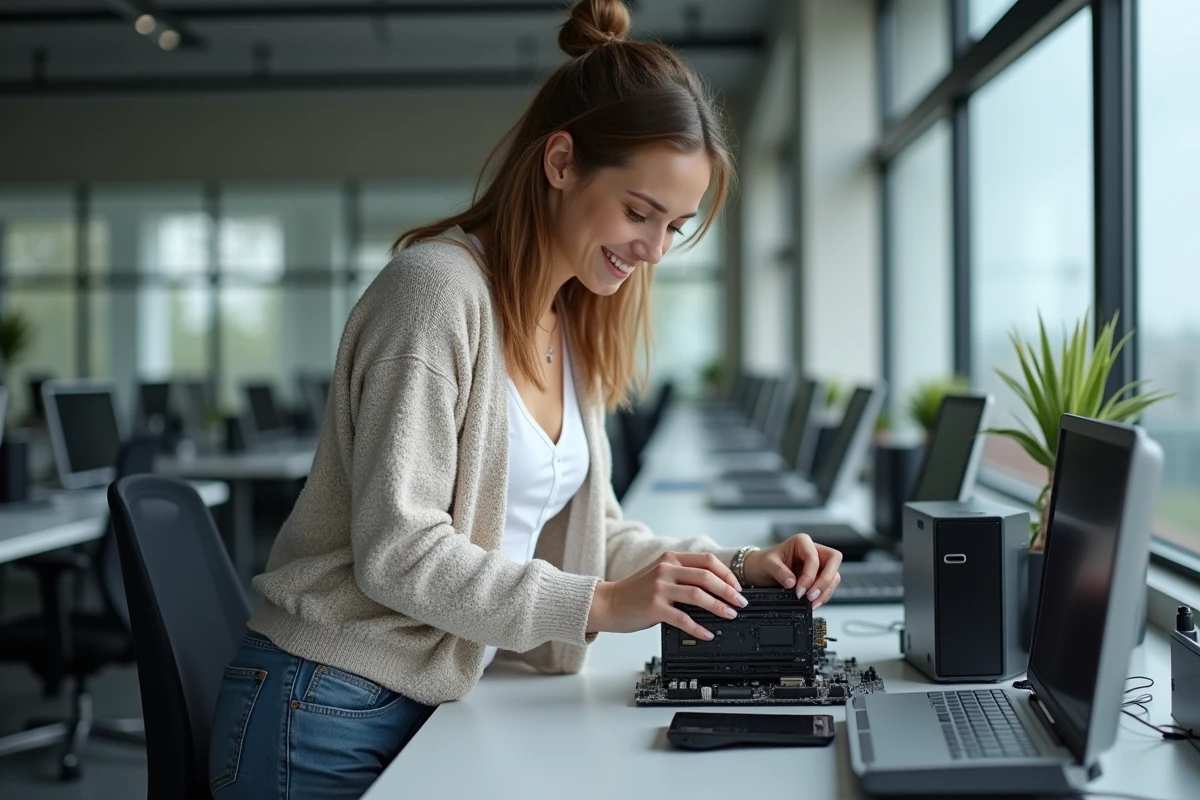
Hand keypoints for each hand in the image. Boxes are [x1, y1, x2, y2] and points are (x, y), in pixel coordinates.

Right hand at [586, 552, 747, 641]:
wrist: (608, 603)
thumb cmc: (635, 591)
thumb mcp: (659, 574)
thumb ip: (682, 575)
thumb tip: (715, 588)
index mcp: (670, 558)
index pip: (707, 561)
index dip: (727, 574)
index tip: (737, 587)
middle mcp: (666, 569)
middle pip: (707, 577)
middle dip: (729, 591)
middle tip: (741, 603)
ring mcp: (659, 588)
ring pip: (698, 596)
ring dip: (719, 607)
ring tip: (730, 615)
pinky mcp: (654, 607)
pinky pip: (684, 618)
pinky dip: (699, 627)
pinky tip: (708, 633)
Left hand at [741, 535, 841, 609]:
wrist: (757, 570)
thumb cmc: (762, 562)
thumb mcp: (767, 564)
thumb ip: (779, 572)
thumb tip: (792, 582)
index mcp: (802, 542)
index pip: (814, 558)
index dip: (810, 576)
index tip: (799, 591)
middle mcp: (813, 551)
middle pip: (833, 563)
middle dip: (825, 582)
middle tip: (811, 596)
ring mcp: (817, 565)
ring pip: (833, 576)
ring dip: (825, 591)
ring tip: (811, 603)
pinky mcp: (817, 577)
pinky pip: (827, 586)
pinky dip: (822, 596)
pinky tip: (812, 603)